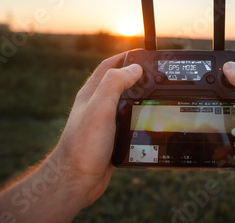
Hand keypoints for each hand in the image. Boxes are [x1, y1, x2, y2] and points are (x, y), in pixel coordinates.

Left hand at [49, 52, 142, 207]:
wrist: (76, 180)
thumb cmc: (83, 145)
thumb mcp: (99, 108)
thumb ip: (114, 84)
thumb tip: (134, 68)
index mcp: (92, 93)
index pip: (109, 66)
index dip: (126, 56)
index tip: (145, 53)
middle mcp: (97, 105)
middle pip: (119, 82)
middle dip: (136, 74)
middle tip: (156, 73)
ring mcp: (104, 121)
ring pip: (125, 102)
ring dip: (140, 96)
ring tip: (157, 93)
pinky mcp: (111, 137)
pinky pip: (128, 120)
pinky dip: (140, 115)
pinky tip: (150, 119)